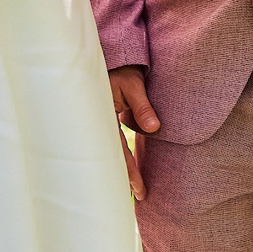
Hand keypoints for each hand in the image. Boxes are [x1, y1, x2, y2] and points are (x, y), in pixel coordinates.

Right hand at [110, 66, 156, 200]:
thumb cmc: (121, 69)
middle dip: (122, 178)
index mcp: (102, 117)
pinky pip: (111, 142)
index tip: (140, 190)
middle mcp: (98, 123)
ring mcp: (100, 122)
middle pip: (110, 157)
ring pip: (109, 151)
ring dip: (119, 168)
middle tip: (137, 197)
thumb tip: (155, 128)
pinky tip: (123, 167)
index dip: (129, 172)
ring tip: (131, 190)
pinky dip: (117, 155)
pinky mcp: (104, 120)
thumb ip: (143, 107)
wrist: (111, 54)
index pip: (117, 151)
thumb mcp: (133, 85)